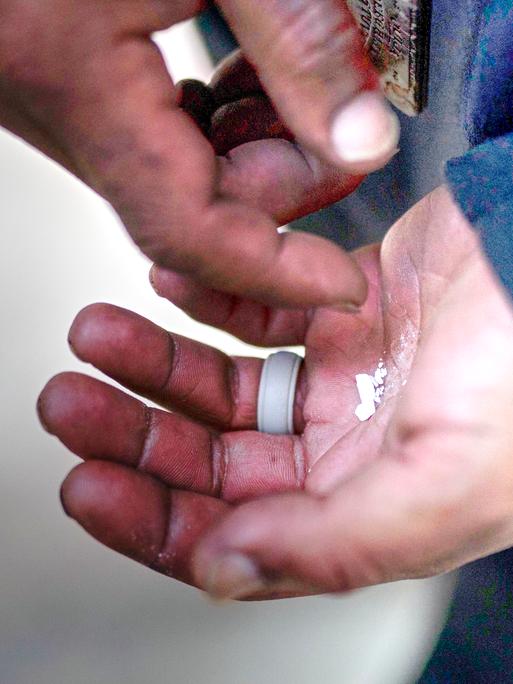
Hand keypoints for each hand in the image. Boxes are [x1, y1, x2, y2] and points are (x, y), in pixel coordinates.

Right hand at [0, 0, 398, 307]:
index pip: (193, 236)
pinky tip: (249, 69)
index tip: (339, 283)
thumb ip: (298, 42)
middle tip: (340, 117)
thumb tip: (360, 136)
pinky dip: (222, 118)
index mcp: (82, 89)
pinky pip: (166, 136)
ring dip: (256, 142)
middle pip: (202, 208)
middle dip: (284, 175)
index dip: (276, 273)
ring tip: (294, 74)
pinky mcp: (81, 83)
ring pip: (186, 176)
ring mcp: (71, 105)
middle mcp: (68, 117)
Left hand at [39, 186, 512, 600]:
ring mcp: (348, 372)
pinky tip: (167, 287)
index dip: (156, 520)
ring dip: (157, 362)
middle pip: (216, 455)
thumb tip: (228, 570)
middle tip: (69, 403)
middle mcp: (353, 443)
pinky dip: (210, 298)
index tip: (88, 486)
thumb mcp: (448, 480)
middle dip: (135, 434)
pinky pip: (261, 306)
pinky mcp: (347, 304)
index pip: (240, 533)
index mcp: (371, 502)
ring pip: (227, 380)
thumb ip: (338, 541)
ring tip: (97, 336)